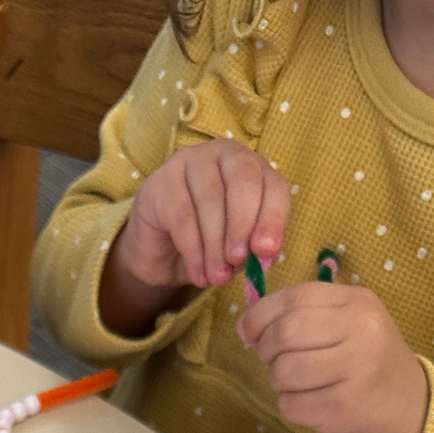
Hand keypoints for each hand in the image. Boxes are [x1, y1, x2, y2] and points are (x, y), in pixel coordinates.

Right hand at [100, 136, 288, 336]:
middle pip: (242, 180)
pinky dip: (194, 251)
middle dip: (243, 226)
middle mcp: (223, 154)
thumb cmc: (211, 244)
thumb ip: (256, 247)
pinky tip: (199, 275)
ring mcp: (189, 161)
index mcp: (254, 167)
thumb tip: (266, 257)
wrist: (163, 253)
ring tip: (218, 278)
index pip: (272, 184)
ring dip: (216, 246)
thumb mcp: (242, 247)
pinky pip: (182, 216)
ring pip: (210, 200)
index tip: (266, 253)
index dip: (273, 219)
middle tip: (238, 261)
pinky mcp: (160, 181)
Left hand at [237, 282, 429, 432]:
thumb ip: (306, 315)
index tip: (248, 331)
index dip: (260, 315)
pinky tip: (314, 406)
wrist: (415, 416)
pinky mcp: (344, 407)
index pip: (294, 297)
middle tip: (275, 362)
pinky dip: (293, 407)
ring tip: (300, 385)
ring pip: (283, 371)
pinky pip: (291, 404)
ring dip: (280, 382)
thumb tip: (247, 323)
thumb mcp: (351, 326)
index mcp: (359, 302)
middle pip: (283, 334)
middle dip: (267, 351)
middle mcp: (361, 330)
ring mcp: (355, 369)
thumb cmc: (371, 367)